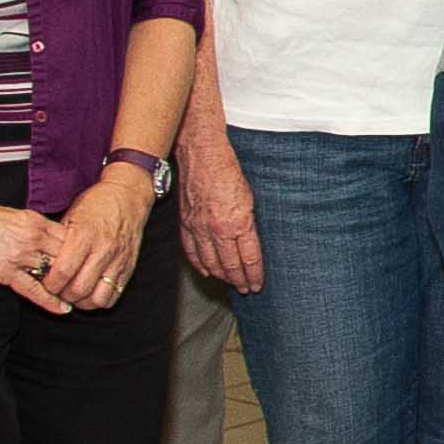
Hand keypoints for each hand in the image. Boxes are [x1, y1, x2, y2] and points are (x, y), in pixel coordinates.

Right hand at [0, 199, 80, 314]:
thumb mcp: (17, 215)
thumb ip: (35, 226)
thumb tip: (49, 235)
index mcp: (37, 223)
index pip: (71, 239)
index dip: (82, 252)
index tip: (90, 262)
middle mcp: (34, 239)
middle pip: (68, 257)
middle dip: (80, 271)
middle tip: (90, 283)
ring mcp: (21, 256)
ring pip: (54, 274)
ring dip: (67, 287)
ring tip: (80, 299)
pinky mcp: (6, 272)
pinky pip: (34, 290)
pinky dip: (50, 301)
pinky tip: (63, 309)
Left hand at [47, 168, 156, 309]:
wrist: (127, 196)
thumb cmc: (96, 204)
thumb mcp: (70, 215)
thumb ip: (58, 241)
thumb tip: (41, 262)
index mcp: (84, 235)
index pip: (63, 271)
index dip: (50, 284)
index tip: (45, 283)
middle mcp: (103, 249)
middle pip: (79, 289)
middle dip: (63, 295)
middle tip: (57, 291)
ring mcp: (118, 260)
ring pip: (97, 298)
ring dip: (82, 302)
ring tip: (74, 295)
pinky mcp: (128, 267)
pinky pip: (113, 295)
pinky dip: (99, 300)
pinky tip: (90, 292)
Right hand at [179, 136, 262, 293]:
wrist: (201, 153)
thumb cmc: (228, 170)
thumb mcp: (249, 196)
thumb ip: (249, 222)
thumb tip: (250, 242)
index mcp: (238, 223)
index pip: (249, 258)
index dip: (254, 275)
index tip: (257, 285)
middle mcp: (217, 230)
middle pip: (230, 265)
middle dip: (239, 280)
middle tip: (246, 289)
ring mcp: (199, 228)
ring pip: (210, 262)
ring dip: (221, 276)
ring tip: (230, 284)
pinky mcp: (186, 223)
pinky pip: (191, 251)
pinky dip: (199, 264)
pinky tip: (206, 271)